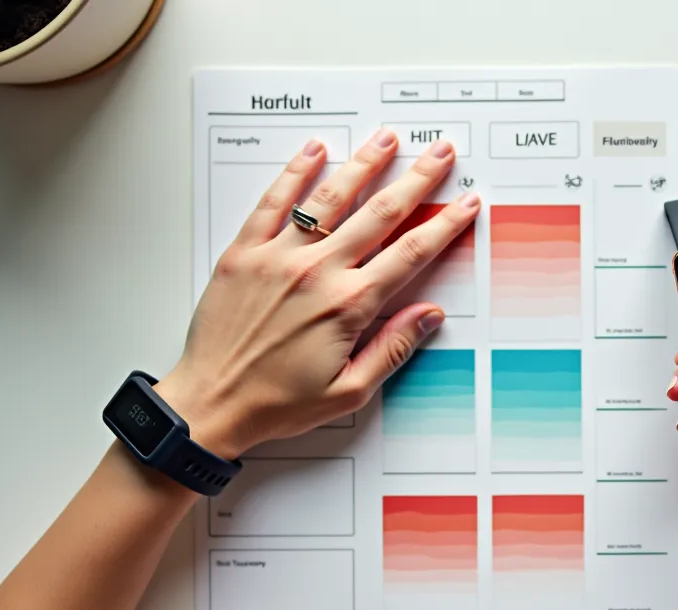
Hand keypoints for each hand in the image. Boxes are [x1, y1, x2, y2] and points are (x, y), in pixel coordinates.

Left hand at [155, 130, 478, 459]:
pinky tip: (314, 150)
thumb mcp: (348, 391)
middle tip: (440, 153)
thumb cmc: (277, 404)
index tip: (466, 204)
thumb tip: (429, 315)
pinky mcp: (243, 253)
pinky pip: (273, 202)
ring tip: (387, 138)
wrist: (210, 403)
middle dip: (417, 179)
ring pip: (330, 197)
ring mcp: (278, 257)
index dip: (445, 225)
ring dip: (364, 164)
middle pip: (380, 213)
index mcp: (348, 305)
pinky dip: (294, 172)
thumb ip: (393, 349)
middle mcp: (316, 272)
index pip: (410, 253)